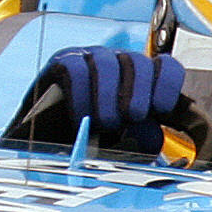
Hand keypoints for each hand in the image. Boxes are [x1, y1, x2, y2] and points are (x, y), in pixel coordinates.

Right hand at [16, 46, 185, 154]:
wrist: (44, 149)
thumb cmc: (89, 147)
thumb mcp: (123, 148)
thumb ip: (142, 141)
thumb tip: (155, 134)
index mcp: (140, 84)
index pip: (164, 66)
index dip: (167, 83)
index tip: (161, 108)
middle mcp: (117, 67)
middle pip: (137, 62)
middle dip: (138, 91)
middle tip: (132, 117)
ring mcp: (89, 62)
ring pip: (106, 62)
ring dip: (109, 95)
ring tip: (106, 123)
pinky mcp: (61, 64)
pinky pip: (75, 68)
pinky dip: (81, 93)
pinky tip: (81, 117)